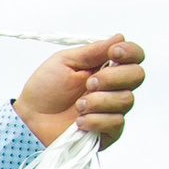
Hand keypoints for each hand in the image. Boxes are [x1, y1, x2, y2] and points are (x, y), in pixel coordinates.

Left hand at [17, 37, 143, 149]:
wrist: (31, 119)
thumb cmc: (45, 89)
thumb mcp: (65, 62)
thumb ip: (93, 51)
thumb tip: (119, 37)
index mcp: (105, 67)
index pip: (134, 57)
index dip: (130, 52)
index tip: (113, 53)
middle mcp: (114, 87)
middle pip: (137, 76)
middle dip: (113, 77)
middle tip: (89, 83)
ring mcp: (113, 109)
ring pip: (127, 100)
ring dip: (99, 101)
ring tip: (78, 105)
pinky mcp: (109, 131)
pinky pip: (116, 122)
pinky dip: (95, 120)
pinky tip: (79, 121)